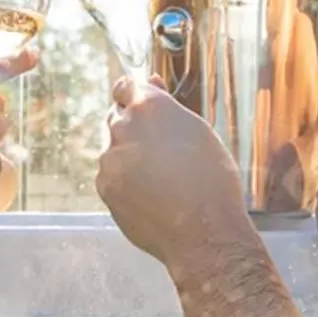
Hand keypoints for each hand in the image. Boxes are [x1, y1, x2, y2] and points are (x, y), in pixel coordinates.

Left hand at [96, 76, 257, 279]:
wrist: (203, 231)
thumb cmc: (211, 180)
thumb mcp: (199, 132)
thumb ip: (168, 108)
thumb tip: (151, 85)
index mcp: (149, 107)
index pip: (125, 87)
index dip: (132, 94)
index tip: (138, 102)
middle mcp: (123, 128)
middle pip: (118, 117)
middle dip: (132, 127)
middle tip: (158, 146)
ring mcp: (110, 160)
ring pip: (114, 150)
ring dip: (129, 156)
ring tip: (161, 178)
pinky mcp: (105, 188)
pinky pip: (111, 177)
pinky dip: (125, 181)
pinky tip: (151, 195)